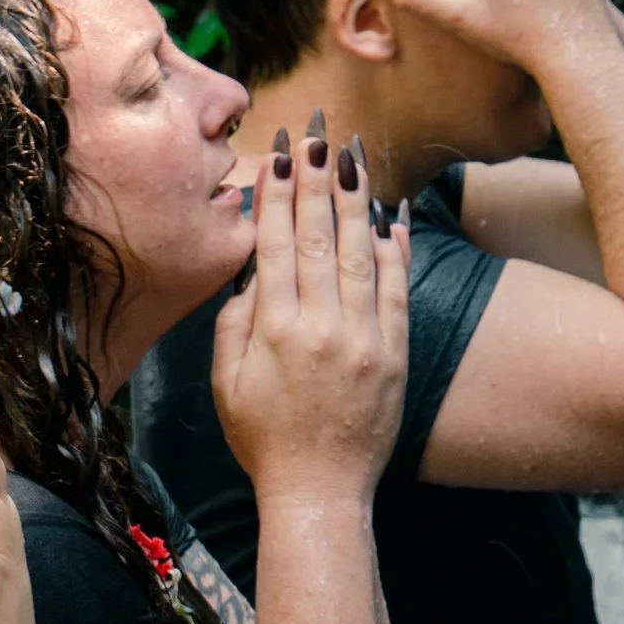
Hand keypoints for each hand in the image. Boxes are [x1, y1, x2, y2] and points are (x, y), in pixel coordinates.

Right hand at [212, 125, 409, 505]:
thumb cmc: (263, 438)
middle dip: (316, 178)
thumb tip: (253, 270)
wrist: (319, 492)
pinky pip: (398, 289)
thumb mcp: (226, 382)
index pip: (274, 244)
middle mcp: (321, 326)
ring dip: (356, 198)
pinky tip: (392, 213)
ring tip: (354, 153)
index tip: (276, 153)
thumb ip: (235, 322)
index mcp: (273, 329)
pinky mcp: (394, 353)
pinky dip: (397, 249)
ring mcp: (363, 338)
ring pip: (360, 252)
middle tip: (317, 132)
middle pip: (317, 236)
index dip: (275, 193)